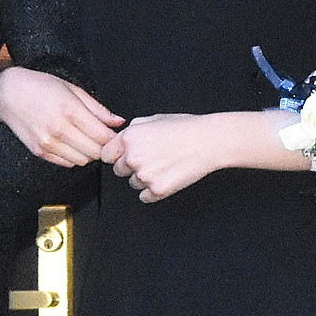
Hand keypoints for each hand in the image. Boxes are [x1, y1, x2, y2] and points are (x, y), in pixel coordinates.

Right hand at [0, 66, 122, 164]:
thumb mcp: (72, 89)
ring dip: (89, 153)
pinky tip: (72, 144)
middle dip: (104, 147)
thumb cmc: (41, 86)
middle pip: (95, 152)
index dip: (113, 139)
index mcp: (70, 110)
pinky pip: (67, 163)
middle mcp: (59, 129)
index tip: (115, 136)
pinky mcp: (40, 152)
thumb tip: (118, 122)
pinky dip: (74, 157)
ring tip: (87, 141)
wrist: (7, 93)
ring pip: (82, 160)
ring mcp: (48, 143)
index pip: (103, 136)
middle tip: (103, 139)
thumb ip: (97, 108)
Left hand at [101, 114, 226, 201]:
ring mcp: (144, 175)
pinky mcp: (157, 190)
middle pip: (118, 170)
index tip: (125, 156)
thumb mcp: (154, 119)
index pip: (106, 155)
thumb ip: (133, 129)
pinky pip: (145, 197)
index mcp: (129, 138)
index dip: (116, 155)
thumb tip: (121, 139)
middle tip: (152, 159)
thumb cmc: (186, 128)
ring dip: (144, 178)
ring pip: (133, 184)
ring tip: (163, 165)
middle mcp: (133, 157)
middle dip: (131, 166)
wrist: (209, 141)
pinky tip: (167, 177)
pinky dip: (153, 191)